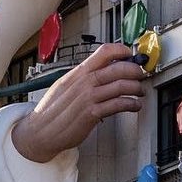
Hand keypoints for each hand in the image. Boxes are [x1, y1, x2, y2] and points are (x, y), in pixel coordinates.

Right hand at [10, 42, 148, 163]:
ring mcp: (88, 98)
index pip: (103, 52)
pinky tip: (135, 105)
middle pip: (117, 68)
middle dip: (135, 70)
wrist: (40, 131)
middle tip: (141, 74)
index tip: (130, 53)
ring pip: (120, 86)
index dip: (121, 50)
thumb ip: (83, 78)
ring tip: (140, 91)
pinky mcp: (92, 114)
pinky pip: (117, 105)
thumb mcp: (65, 86)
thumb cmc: (53, 111)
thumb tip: (101, 70)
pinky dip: (131, 104)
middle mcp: (84, 82)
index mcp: (78, 73)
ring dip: (136, 88)